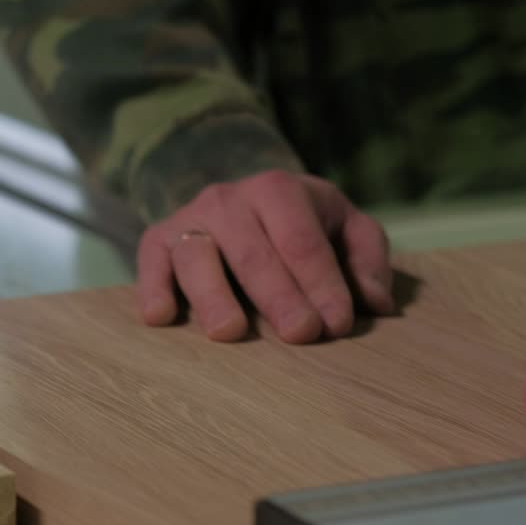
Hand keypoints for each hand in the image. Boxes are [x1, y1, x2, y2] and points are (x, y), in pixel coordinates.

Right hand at [135, 169, 395, 342]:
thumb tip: (375, 302)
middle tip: (301, 334)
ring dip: (213, 295)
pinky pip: (150, 262)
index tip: (337, 324)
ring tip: (231, 332)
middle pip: (252, 250)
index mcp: (278, 190)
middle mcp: (229, 200)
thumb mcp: (343, 226)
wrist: (239, 201)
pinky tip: (162, 317)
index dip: (321, 282)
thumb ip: (366, 257)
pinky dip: (153, 287)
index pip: (301, 240)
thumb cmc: (300, 226)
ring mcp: (189, 220)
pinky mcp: (157, 242)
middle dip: (278, 294)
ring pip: (196, 255)